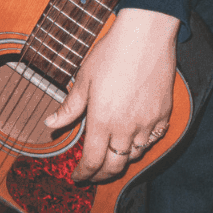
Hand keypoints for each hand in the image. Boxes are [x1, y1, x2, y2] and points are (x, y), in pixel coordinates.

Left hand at [44, 8, 179, 182]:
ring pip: (134, 156)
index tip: (77, 177)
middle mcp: (125, 128)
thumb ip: (69, 108)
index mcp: (102, 121)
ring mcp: (146, 123)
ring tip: (111, 156)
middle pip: (114, 166)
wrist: (146, 35)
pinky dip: (142, 145)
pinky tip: (134, 140)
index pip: (92, 161)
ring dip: (121, 160)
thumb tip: (50, 124)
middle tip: (93, 175)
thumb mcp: (84, 80)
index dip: (83, 174)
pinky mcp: (162, 115)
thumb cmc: (112, 54)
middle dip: (101, 176)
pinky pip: (152, 140)